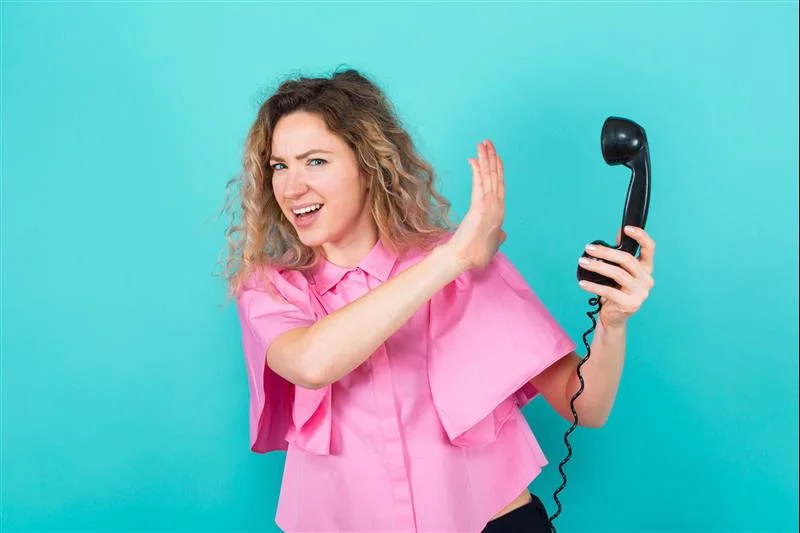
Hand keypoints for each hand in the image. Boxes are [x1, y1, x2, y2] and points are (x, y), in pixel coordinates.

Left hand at [441, 139, 505, 271]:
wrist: (464, 258)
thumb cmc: (476, 254)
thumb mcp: (492, 243)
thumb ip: (498, 236)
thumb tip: (502, 234)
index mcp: (499, 213)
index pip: (499, 186)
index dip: (498, 169)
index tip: (496, 156)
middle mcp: (497, 206)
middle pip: (495, 177)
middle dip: (492, 158)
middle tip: (488, 142)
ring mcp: (489, 206)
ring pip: (488, 177)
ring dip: (486, 158)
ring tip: (483, 143)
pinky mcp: (479, 207)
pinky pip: (479, 184)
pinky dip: (477, 170)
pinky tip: (474, 159)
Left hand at [577, 225, 655, 329]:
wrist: (613, 318)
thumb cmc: (615, 291)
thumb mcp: (619, 271)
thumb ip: (621, 254)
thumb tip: (620, 231)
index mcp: (646, 269)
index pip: (649, 248)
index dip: (640, 236)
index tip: (626, 228)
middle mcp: (647, 280)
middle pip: (627, 259)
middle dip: (606, 252)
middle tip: (589, 249)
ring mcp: (640, 293)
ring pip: (617, 273)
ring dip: (597, 266)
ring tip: (583, 262)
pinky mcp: (630, 304)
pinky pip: (609, 291)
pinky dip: (593, 286)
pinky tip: (582, 283)